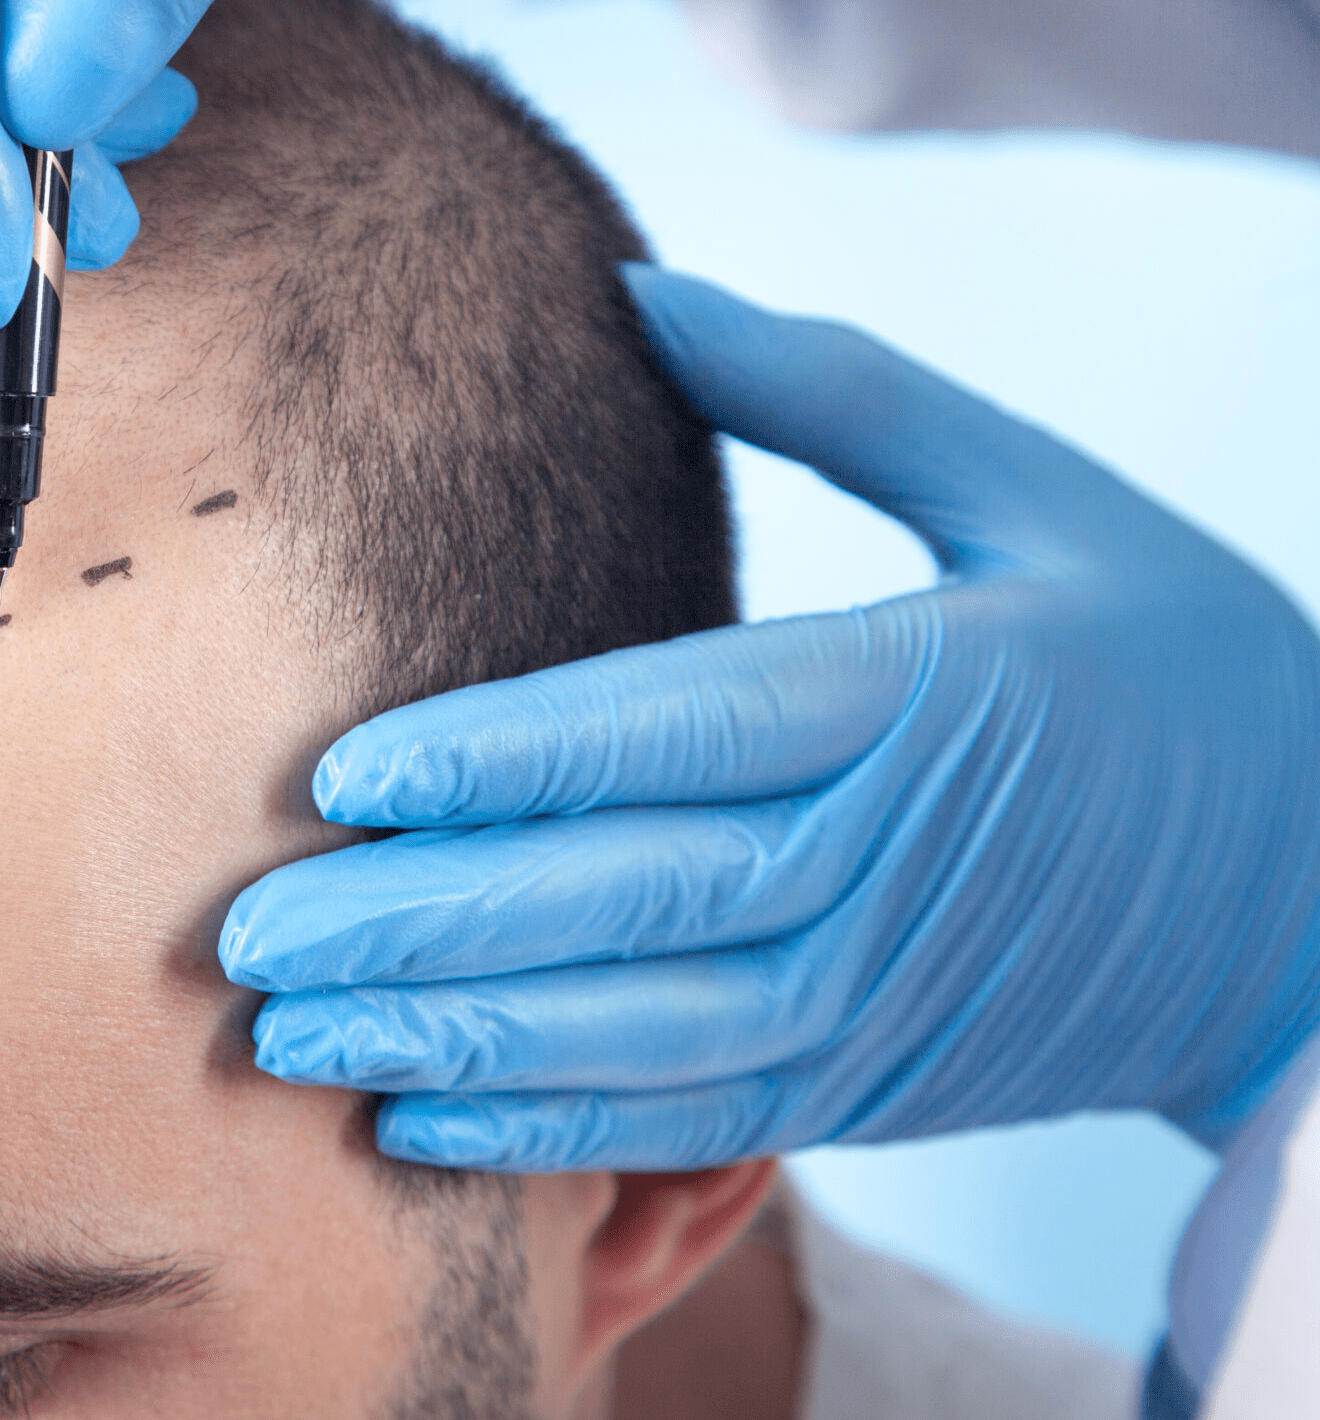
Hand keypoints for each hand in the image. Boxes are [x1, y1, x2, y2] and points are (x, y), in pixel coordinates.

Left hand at [221, 265, 1319, 1170]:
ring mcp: (873, 991)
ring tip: (285, 1041)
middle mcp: (880, 858)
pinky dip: (552, 1130)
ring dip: (447, 1040)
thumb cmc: (1176, 664)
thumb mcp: (1038, 496)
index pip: (672, 731)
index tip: (340, 776)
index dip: (498, 761)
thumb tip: (641, 289)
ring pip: (630, 1029)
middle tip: (242, 935)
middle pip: (615, 895)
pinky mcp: (868, 1077)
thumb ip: (837, 392)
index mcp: (917, 694)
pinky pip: (690, 1117)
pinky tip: (420, 1121)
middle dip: (416, 922)